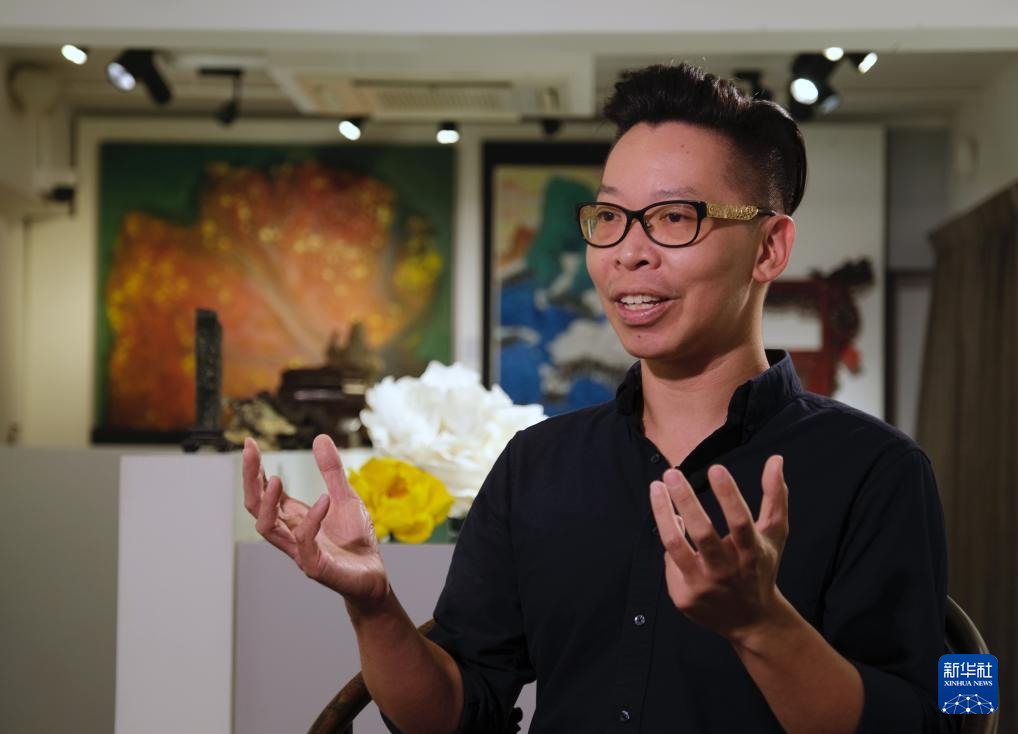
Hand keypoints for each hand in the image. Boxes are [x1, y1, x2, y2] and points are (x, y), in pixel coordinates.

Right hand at [243, 434, 388, 604]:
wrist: (374, 575)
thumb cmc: (355, 540)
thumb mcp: (346, 497)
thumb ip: (332, 471)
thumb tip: (320, 438)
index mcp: (293, 517)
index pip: (263, 493)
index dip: (254, 469)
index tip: (250, 443)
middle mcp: (290, 533)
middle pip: (256, 508)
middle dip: (250, 479)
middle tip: (250, 452)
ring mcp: (300, 551)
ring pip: (268, 529)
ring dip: (268, 504)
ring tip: (276, 479)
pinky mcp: (316, 566)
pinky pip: (305, 543)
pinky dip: (312, 520)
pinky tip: (325, 500)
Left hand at [649, 456, 788, 642]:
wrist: (752, 621)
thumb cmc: (761, 567)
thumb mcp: (774, 534)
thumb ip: (775, 497)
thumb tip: (775, 459)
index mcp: (751, 553)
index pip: (740, 521)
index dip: (728, 495)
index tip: (715, 468)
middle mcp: (726, 571)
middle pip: (702, 533)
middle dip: (685, 500)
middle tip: (671, 473)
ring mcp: (703, 585)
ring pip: (675, 545)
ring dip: (662, 514)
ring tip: (656, 488)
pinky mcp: (683, 596)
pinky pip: (670, 560)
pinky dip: (671, 538)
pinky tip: (671, 524)